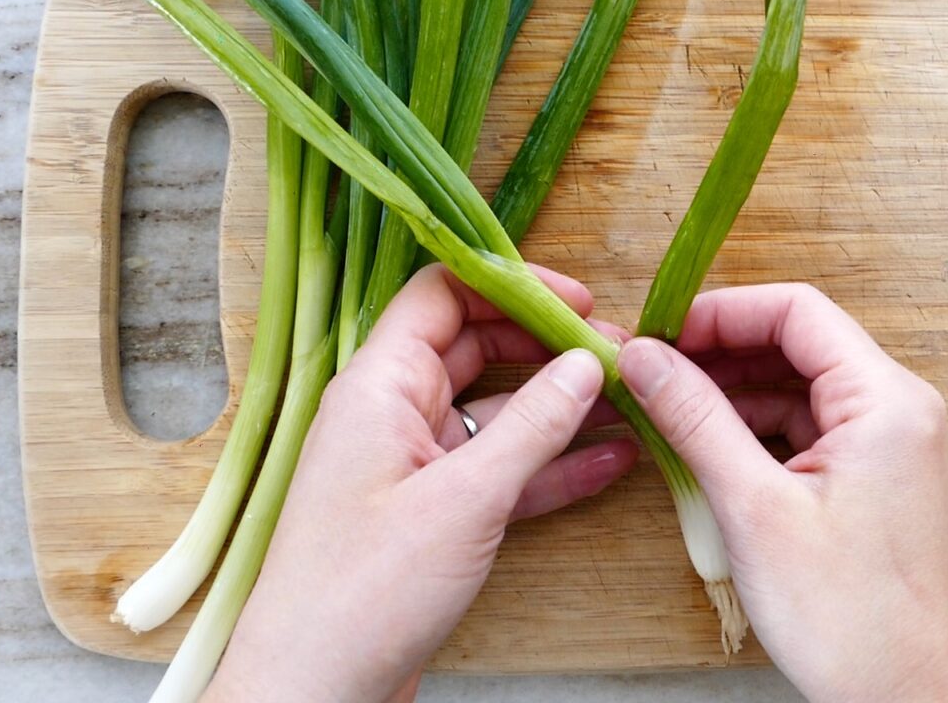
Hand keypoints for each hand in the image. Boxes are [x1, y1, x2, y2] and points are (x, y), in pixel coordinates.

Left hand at [203, 265, 637, 702]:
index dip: (512, 286)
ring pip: (496, 412)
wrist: (315, 691)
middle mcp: (392, 414)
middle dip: (548, 346)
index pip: (444, 296)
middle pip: (476, 347)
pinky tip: (611, 459)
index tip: (581, 302)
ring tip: (632, 401)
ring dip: (560, 407)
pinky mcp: (432, 514)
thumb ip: (533, 426)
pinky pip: (499, 470)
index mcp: (378, 386)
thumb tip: (588, 362)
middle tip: (619, 354)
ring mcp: (413, 465)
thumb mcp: (465, 500)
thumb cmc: (365, 592)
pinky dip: (550, 465)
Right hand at [616, 284, 947, 702]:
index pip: (797, 311)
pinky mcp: (872, 480)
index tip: (659, 332)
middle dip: (718, 351)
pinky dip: (753, 432)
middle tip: (648, 369)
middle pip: (796, 344)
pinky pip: (806, 430)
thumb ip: (696, 420)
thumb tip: (645, 358)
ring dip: (731, 394)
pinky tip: (703, 449)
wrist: (900, 700)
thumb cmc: (847, 617)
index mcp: (886, 400)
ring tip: (664, 409)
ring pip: (796, 388)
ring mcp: (887, 445)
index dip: (720, 312)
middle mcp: (897, 410)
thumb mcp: (754, 508)